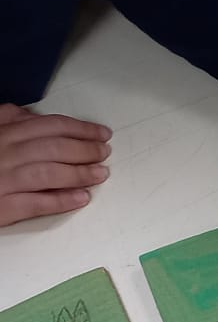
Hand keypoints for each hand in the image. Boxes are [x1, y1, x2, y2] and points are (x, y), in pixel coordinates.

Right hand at [0, 105, 111, 226]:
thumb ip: (6, 120)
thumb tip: (30, 114)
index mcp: (2, 134)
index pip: (48, 126)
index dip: (80, 129)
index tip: (102, 133)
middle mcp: (2, 153)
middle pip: (53, 147)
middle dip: (85, 149)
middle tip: (104, 153)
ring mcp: (2, 180)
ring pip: (48, 173)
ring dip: (79, 173)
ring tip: (100, 174)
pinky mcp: (1, 206)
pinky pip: (34, 203)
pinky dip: (61, 200)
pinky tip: (82, 198)